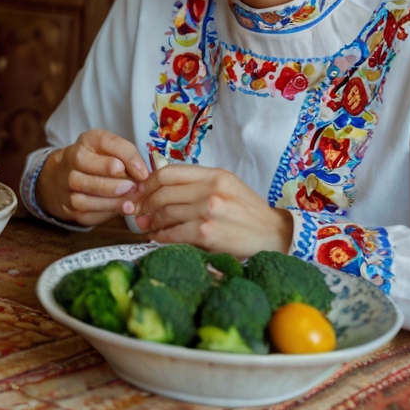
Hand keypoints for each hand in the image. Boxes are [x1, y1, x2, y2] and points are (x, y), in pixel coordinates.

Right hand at [36, 129, 149, 226]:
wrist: (64, 178)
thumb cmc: (98, 162)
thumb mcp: (112, 151)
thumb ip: (128, 157)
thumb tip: (144, 175)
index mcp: (87, 141)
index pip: (107, 143)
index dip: (129, 158)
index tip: (144, 173)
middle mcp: (73, 159)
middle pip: (95, 168)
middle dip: (118, 181)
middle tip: (135, 188)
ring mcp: (67, 183)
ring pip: (90, 191)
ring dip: (114, 199)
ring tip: (131, 202)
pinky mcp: (69, 205)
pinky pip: (88, 209)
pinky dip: (107, 210)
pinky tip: (121, 209)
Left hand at [132, 165, 291, 255]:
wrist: (273, 234)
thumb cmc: (247, 211)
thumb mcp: (226, 186)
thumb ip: (197, 183)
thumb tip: (159, 187)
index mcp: (215, 175)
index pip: (169, 173)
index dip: (148, 182)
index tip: (139, 191)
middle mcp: (211, 190)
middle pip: (163, 193)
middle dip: (144, 203)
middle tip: (136, 211)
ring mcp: (208, 211)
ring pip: (165, 213)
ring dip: (150, 221)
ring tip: (144, 225)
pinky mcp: (207, 233)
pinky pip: (173, 233)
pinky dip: (160, 236)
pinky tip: (156, 237)